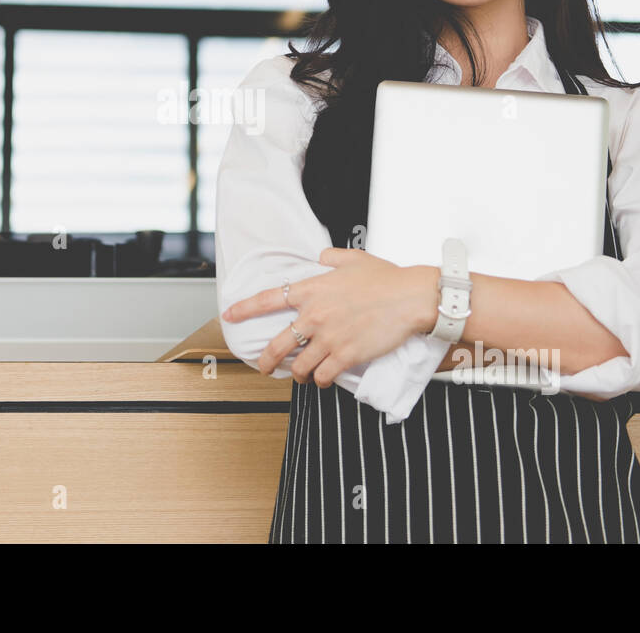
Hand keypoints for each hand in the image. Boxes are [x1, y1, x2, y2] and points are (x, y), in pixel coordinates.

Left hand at [221, 248, 437, 386]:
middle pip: (277, 345)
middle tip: (263, 368)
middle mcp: (314, 315)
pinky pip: (323, 376)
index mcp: (312, 290)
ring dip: (299, 374)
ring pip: (300, 366)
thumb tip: (319, 258)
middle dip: (266, 361)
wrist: (410, 297)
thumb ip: (330, 258)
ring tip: (302, 375)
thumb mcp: (352, 258)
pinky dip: (321, 381)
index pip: (267, 299)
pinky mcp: (346, 355)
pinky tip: (324, 379)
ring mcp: (329, 338)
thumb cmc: (386, 277)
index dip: (244, 309)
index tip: (229, 315)